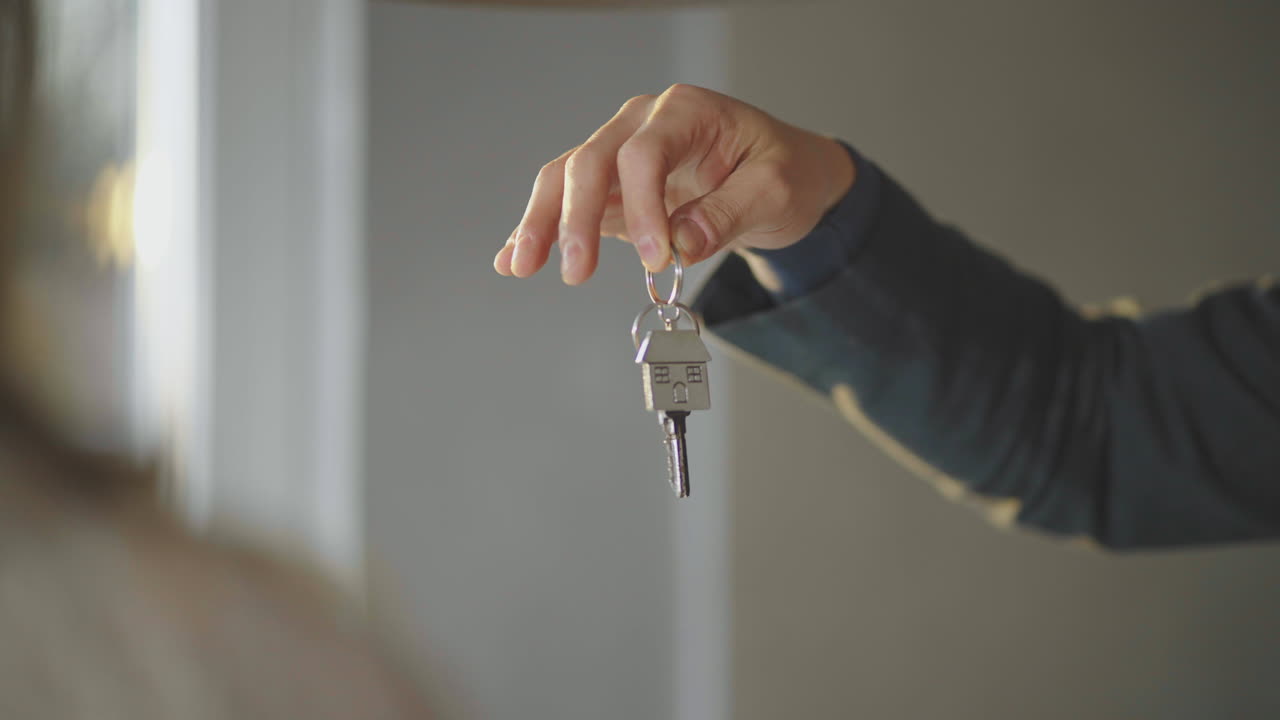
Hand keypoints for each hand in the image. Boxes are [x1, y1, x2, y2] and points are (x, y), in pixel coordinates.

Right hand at [494, 84, 855, 283]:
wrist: (784, 175)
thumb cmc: (784, 172)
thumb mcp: (776, 190)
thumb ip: (728, 213)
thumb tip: (682, 244)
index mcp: (685, 112)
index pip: (643, 153)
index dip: (642, 207)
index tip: (656, 258)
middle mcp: (644, 124)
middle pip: (590, 162)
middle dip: (575, 218)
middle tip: (575, 273)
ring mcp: (622, 155)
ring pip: (566, 180)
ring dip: (542, 224)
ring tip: (521, 266)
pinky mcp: (614, 190)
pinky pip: (569, 205)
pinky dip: (542, 231)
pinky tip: (511, 259)